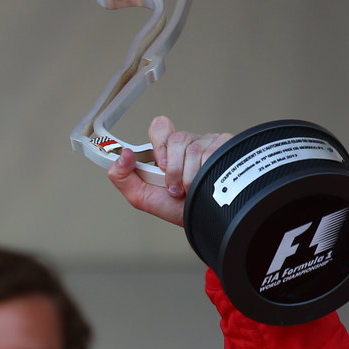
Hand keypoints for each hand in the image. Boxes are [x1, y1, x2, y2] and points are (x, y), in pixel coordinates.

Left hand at [107, 115, 232, 225]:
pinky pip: (212, 153)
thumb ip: (122, 177)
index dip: (159, 145)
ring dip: (188, 176)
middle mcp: (189, 144)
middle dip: (173, 169)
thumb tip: (123, 155)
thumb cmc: (176, 209)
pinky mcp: (226, 148)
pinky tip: (206, 183)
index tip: (160, 166)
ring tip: (189, 189)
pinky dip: (205, 173)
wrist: (204, 221)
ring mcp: (208, 144)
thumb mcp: (142, 196)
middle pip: (177, 139)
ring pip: (194, 148)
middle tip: (174, 186)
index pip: (160, 127)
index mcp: (168, 151)